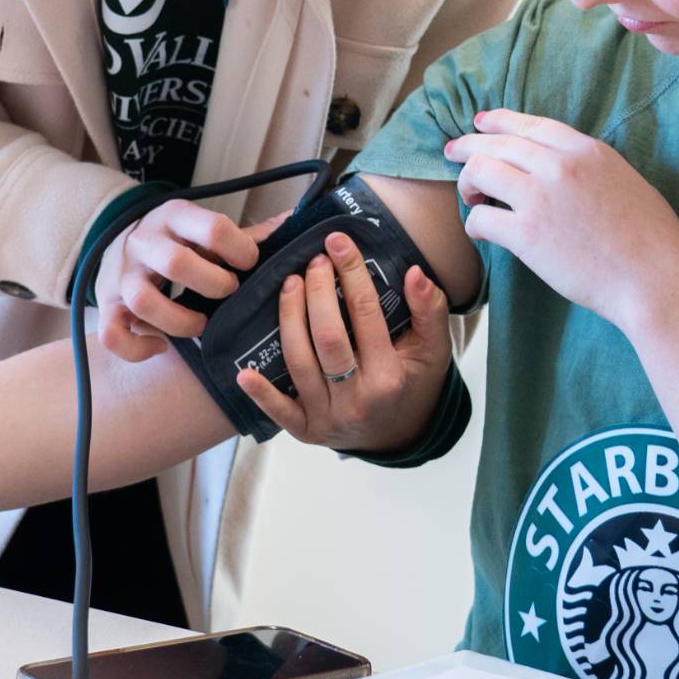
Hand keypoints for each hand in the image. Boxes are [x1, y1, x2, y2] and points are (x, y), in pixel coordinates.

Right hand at [95, 204, 284, 361]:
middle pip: (176, 263)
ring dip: (179, 320)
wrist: (117, 238)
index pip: (213, 227)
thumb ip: (250, 233)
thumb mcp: (206, 227)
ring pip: (142, 300)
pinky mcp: (107, 305)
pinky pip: (112, 334)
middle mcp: (145, 242)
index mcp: (176, 217)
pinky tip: (161, 346)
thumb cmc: (177, 240)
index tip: (249, 263)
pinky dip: (137, 348)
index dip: (240, 250)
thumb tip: (296, 223)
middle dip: (212, 284)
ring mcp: (122, 275)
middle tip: (228, 291)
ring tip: (200, 324)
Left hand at [235, 230, 455, 454]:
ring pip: (300, 363)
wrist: (400, 436)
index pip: (367, 314)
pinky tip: (243, 372)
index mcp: (389, 377)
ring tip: (289, 284)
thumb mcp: (434, 348)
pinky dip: (261, 393)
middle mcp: (357, 400)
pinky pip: (280, 412)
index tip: (338, 242)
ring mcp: (328, 417)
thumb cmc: (414, 383)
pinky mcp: (306, 430)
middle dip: (317, 293)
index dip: (352, 273)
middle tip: (314, 262)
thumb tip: (414, 272)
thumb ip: (430, 309)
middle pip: (328, 337)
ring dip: (290, 319)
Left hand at [443, 108, 678, 330]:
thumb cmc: (652, 238)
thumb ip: (590, 167)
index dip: (500, 121)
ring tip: (470, 195)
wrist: (654, 278)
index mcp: (586, 150)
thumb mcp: (626, 180)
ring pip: (481, 171)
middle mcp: (558, 166)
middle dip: (469, 145)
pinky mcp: (526, 235)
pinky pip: (482, 217)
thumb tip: (568, 169)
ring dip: (468, 182)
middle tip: (452, 151)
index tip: (482, 123)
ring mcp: (539, 198)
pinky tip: (479, 230)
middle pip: (497, 143)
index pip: (530, 125)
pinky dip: (475, 222)